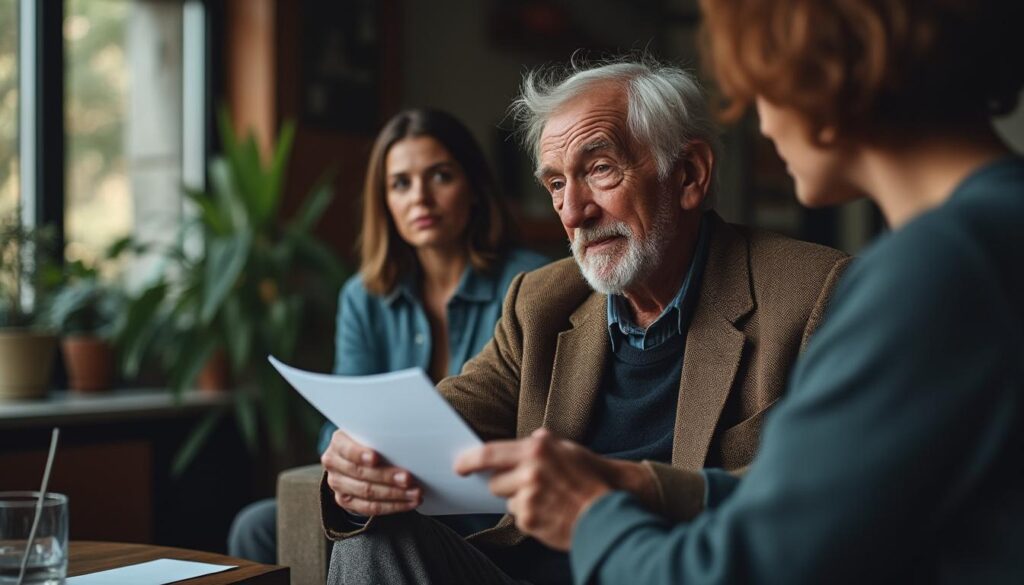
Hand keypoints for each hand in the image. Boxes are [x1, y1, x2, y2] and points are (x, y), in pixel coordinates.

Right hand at [320, 429, 421, 515]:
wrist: (353, 458)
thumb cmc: (368, 441)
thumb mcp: (369, 434)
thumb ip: (380, 438)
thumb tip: (405, 444)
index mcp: (338, 443)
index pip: (347, 450)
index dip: (360, 455)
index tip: (376, 458)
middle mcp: (334, 464)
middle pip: (360, 473)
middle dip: (387, 477)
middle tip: (408, 479)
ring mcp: (337, 484)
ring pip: (367, 493)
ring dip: (395, 494)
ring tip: (415, 493)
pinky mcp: (345, 501)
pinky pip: (370, 508)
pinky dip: (392, 506)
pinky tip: (408, 503)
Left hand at [455, 428, 655, 549]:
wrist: (609, 510)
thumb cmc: (590, 476)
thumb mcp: (567, 448)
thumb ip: (541, 443)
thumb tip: (520, 441)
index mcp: (537, 449)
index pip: (489, 453)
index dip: (469, 460)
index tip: (458, 466)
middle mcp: (530, 472)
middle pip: (495, 482)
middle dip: (507, 484)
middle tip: (531, 485)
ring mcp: (528, 498)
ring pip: (507, 501)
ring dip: (520, 501)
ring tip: (547, 499)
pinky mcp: (530, 521)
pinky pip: (518, 517)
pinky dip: (531, 516)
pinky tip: (550, 512)